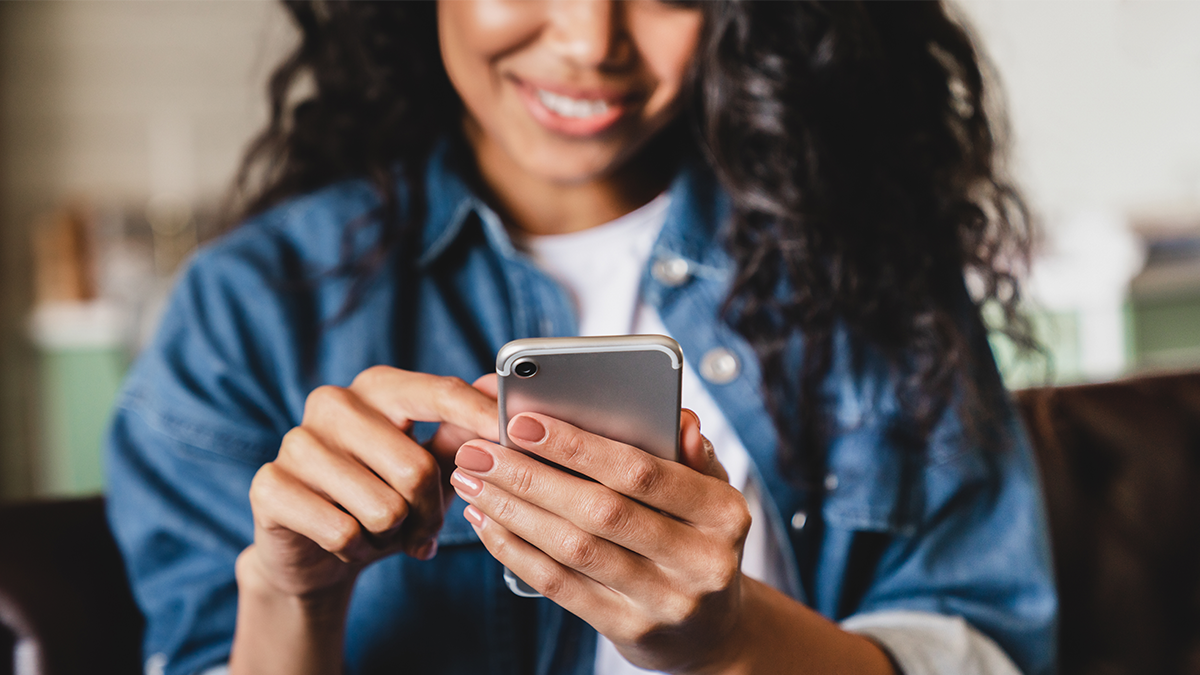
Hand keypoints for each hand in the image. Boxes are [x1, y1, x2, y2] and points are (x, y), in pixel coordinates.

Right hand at [240, 368, 498, 599]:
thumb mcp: (431, 466)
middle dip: (429, 513)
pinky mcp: (270, 485)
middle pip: (416, 467)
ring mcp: (296, 441)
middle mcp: (333, 403)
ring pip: (383, 507)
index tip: (512, 434)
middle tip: (422, 528)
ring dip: (392, 535)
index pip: (438, 393)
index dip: (479, 416)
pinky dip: (356, 550)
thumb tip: (499, 390)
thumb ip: (463, 432)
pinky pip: (342, 532)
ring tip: (380, 531)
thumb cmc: (383, 498)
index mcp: (378, 387)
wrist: (315, 552)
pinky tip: (347, 543)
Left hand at [450, 409, 752, 673]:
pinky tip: (487, 523)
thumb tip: (680, 419)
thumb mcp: (710, 493)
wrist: (710, 630)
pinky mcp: (629, 630)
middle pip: (600, 511)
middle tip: (478, 452)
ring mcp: (664, 601)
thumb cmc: (697, 538)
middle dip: (530, 476)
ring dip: (513, 511)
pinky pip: (561, 586)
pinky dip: (516, 551)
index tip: (523, 422)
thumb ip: (691, 453)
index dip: (578, 447)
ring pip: (574, 549)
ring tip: (472, 482)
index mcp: (724, 513)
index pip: (643, 472)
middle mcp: (700, 561)